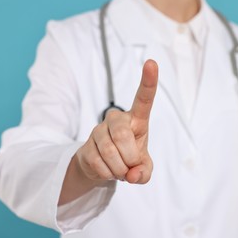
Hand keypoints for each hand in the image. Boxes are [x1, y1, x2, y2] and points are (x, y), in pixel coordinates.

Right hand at [75, 59, 157, 183]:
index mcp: (136, 120)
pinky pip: (98, 162)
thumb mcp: (142, 168)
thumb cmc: (128, 159)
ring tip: (120, 169)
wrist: (103, 167)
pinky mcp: (86, 145)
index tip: (151, 62)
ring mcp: (99, 130)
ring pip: (109, 151)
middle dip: (129, 157)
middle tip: (131, 166)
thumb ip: (144, 172)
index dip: (148, 82)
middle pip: (122, 134)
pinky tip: (108, 170)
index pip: (143, 99)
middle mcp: (116, 119)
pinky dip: (107, 174)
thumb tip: (133, 174)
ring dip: (119, 169)